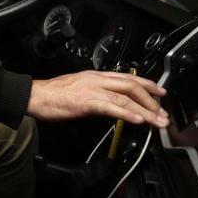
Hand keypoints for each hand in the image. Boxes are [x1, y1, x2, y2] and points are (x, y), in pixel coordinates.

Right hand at [27, 70, 168, 127]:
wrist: (35, 96)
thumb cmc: (53, 94)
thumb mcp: (79, 89)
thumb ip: (96, 93)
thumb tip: (109, 103)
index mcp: (95, 76)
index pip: (127, 77)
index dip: (147, 84)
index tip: (159, 92)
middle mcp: (97, 80)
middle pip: (131, 86)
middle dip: (151, 100)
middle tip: (163, 112)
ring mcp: (92, 90)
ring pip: (126, 98)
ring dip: (145, 110)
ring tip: (157, 121)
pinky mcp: (86, 102)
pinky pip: (111, 108)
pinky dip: (127, 114)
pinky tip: (138, 120)